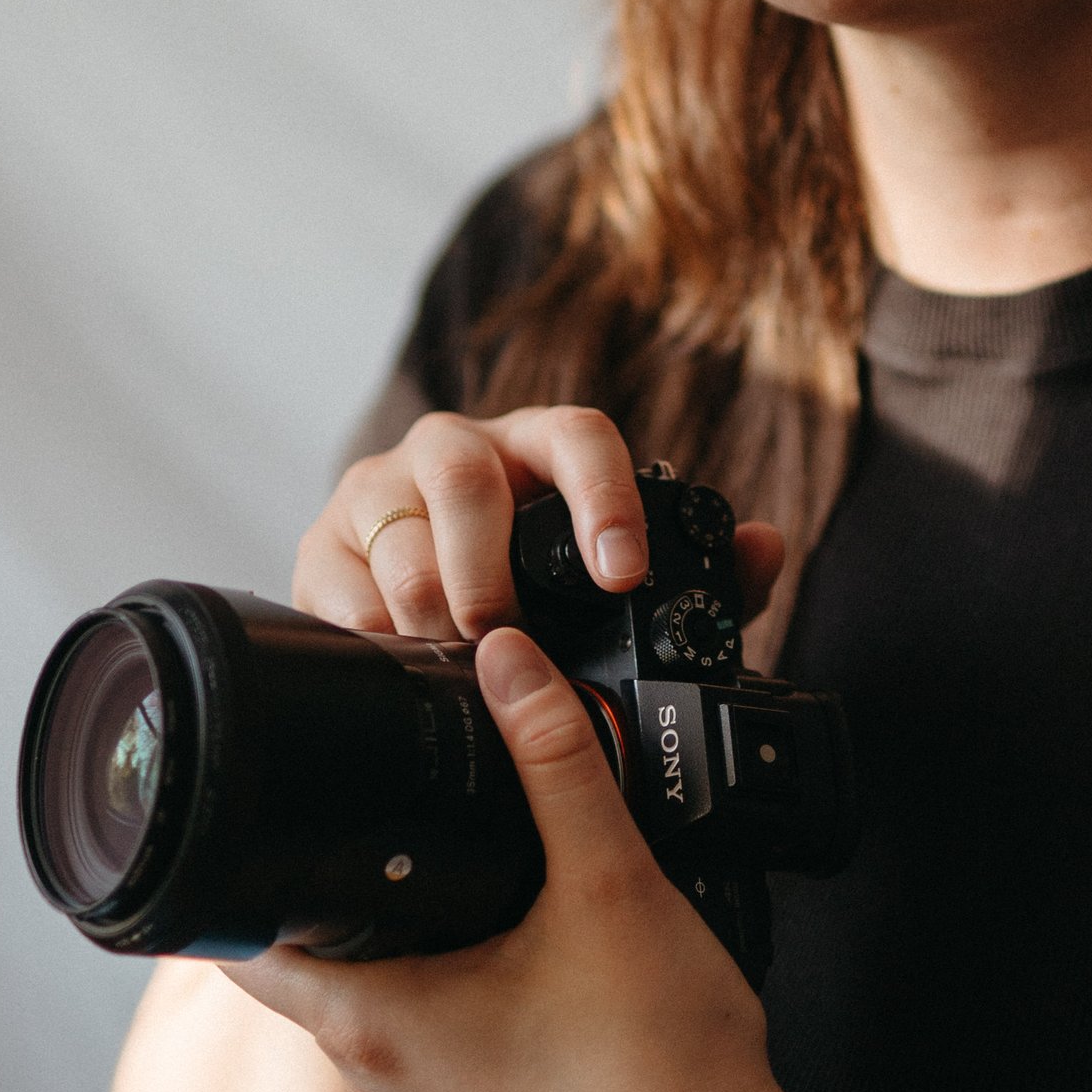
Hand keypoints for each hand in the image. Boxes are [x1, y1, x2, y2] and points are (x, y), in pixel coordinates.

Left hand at [228, 624, 833, 1091]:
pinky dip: (423, 965)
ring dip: (373, 921)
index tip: (267, 792)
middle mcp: (375, 1073)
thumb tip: (507, 659)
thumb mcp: (609, 881)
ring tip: (420, 844)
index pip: (239, 943)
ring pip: (356, 990)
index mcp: (373, 1025)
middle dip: (314, 874)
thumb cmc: (662, 1060)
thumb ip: (556, 760)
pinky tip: (486, 922)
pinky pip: (410, 1021)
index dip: (237, 859)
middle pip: (294, 958)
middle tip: (352, 793)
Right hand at [293, 404, 787, 643]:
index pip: (577, 435)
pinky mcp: (327, 539)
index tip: (623, 574)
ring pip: (401, 528)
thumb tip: (764, 549)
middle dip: (489, 566)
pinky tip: (398, 652)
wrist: (422, 605)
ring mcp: (385, 488)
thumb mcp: (620, 584)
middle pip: (467, 477)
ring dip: (430, 603)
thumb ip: (706, 576)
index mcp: (538, 448)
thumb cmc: (540, 591)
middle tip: (509, 635)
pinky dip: (371, 622)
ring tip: (457, 655)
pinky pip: (338, 575)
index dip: (603, 498)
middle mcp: (457, 451)